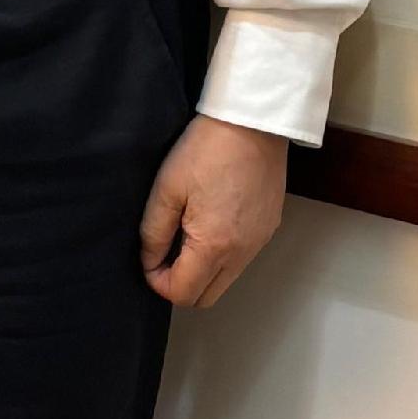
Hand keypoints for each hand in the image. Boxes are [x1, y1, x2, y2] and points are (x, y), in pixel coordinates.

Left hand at [138, 115, 287, 311]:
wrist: (253, 121)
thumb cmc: (208, 148)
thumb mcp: (167, 188)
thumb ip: (153, 233)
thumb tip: (148, 261)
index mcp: (214, 246)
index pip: (182, 294)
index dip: (157, 282)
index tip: (150, 256)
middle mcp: (242, 253)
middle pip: (205, 297)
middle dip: (180, 283)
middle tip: (166, 250)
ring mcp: (259, 242)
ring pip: (225, 280)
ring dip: (202, 269)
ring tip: (189, 231)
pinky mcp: (268, 229)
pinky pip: (241, 259)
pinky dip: (223, 254)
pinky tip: (212, 221)